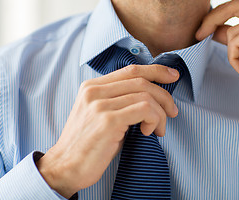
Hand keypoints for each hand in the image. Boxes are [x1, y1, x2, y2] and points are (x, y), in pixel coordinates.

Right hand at [36, 65, 178, 197]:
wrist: (65, 167)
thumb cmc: (89, 143)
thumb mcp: (102, 114)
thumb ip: (120, 99)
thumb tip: (152, 96)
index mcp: (92, 86)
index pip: (131, 70)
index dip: (156, 70)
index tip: (173, 76)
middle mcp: (94, 91)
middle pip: (141, 81)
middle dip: (164, 95)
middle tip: (172, 112)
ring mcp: (100, 105)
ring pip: (146, 96)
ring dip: (160, 113)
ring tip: (159, 129)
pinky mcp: (108, 120)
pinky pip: (145, 109)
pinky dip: (154, 119)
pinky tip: (148, 132)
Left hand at [196, 0, 238, 108]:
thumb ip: (238, 36)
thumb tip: (214, 30)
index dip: (222, 14)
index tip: (206, 28)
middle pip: (233, 5)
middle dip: (212, 19)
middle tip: (198, 34)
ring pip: (232, 31)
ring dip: (232, 54)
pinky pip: (233, 42)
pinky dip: (234, 59)